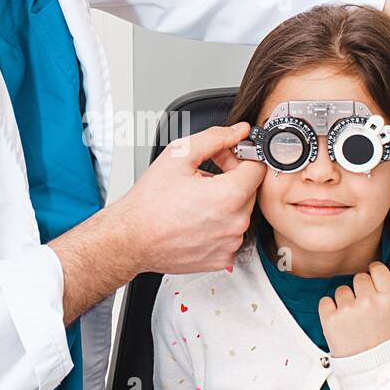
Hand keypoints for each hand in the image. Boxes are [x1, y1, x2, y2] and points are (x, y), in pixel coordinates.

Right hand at [117, 124, 265, 274]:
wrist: (131, 238)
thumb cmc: (149, 202)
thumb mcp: (179, 155)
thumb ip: (215, 138)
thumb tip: (239, 131)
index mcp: (230, 195)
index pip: (258, 168)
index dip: (242, 156)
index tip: (227, 157)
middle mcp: (235, 222)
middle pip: (250, 190)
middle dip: (233, 178)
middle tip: (205, 176)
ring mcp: (230, 243)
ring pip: (241, 213)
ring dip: (226, 202)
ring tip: (198, 198)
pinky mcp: (222, 258)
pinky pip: (231, 234)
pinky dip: (219, 225)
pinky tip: (198, 218)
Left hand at [320, 263, 389, 356]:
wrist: (371, 368)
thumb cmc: (381, 340)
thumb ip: (381, 292)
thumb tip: (368, 272)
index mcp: (388, 299)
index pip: (378, 268)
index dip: (372, 273)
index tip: (371, 281)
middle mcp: (369, 301)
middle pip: (359, 278)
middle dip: (358, 290)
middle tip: (362, 309)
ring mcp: (349, 309)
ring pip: (341, 290)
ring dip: (344, 301)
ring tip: (352, 320)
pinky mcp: (331, 319)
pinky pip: (325, 301)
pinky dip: (329, 310)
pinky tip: (339, 322)